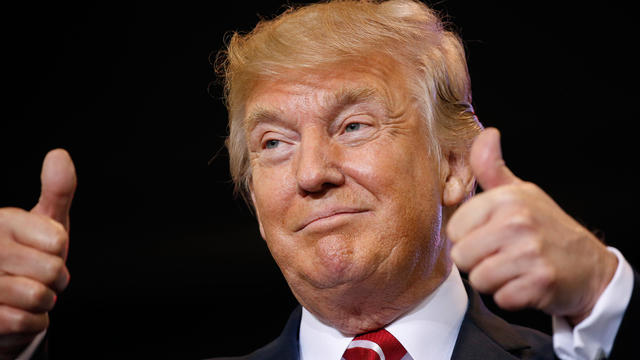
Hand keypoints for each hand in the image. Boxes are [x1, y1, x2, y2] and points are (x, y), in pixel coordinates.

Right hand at [0, 149, 75, 358]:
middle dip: (56, 279)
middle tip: (38, 275)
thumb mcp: (46, 221)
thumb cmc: (29, 253)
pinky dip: (33, 322)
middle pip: (53, 270)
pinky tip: (18, 312)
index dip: (61, 251)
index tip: (45, 250)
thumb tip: (59, 154)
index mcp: (2, 221)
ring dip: (44, 302)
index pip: (57, 241)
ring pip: (39, 297)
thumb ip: (57, 190)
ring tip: (27, 293)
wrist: (3, 299)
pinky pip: (28, 322)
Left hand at [447, 128, 616, 325]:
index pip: (455, 230)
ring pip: (478, 279)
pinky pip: (500, 298)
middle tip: (502, 255)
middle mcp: (518, 221)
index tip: (489, 236)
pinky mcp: (540, 282)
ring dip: (493, 281)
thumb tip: (486, 134)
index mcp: (506, 198)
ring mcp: (530, 252)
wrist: (588, 265)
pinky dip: (511, 296)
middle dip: (477, 262)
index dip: (468, 238)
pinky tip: (526, 282)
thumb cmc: (544, 226)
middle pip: (462, 257)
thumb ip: (491, 168)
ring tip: (513, 268)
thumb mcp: (519, 192)